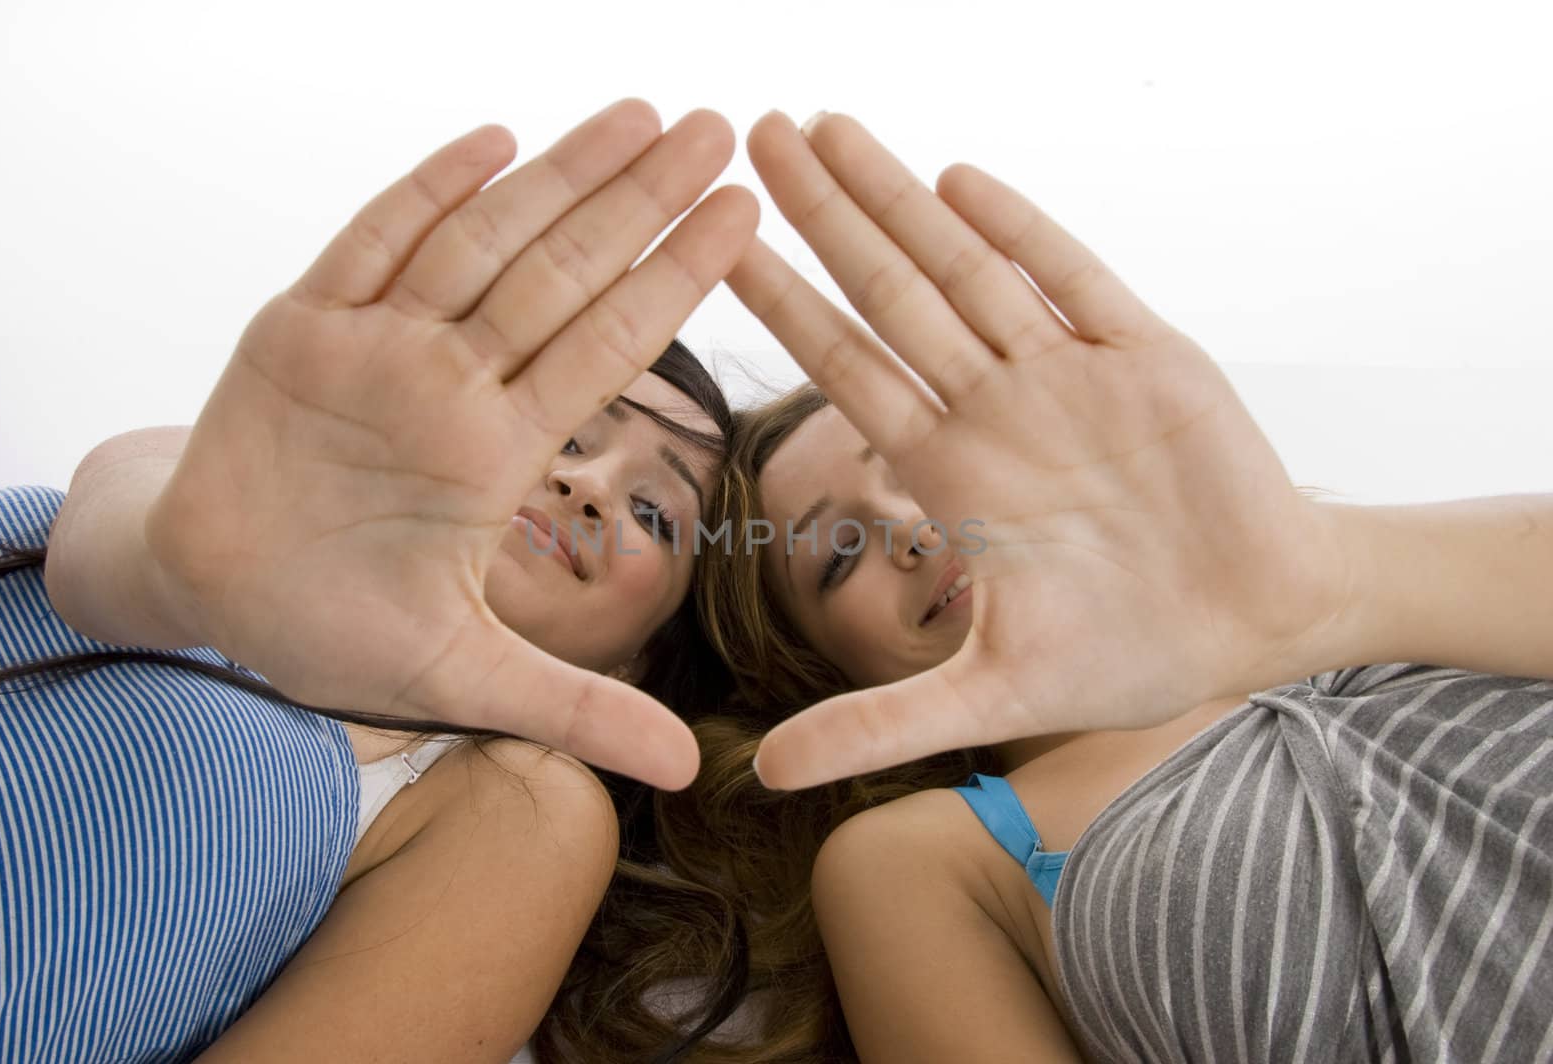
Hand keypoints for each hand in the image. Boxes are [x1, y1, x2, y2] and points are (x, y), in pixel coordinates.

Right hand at [146, 100, 756, 788]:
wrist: (214, 598)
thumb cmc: (336, 632)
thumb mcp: (465, 681)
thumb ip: (577, 710)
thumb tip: (689, 772)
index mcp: (497, 451)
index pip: (607, 349)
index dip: (675, 283)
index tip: (747, 219)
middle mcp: (451, 385)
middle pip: (562, 275)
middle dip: (640, 203)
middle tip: (724, 130)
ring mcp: (377, 349)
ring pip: (482, 244)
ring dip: (557, 179)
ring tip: (642, 116)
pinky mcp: (296, 329)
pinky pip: (366, 248)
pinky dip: (423, 194)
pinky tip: (492, 141)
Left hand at [728, 112, 1352, 788]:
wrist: (1260, 621)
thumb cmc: (1130, 654)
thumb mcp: (991, 697)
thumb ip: (878, 726)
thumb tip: (762, 777)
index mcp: (950, 471)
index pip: (844, 368)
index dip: (781, 304)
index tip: (715, 243)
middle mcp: (993, 407)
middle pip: (887, 294)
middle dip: (823, 217)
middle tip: (750, 134)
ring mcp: (1064, 373)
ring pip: (964, 270)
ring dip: (898, 200)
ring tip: (827, 127)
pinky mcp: (1144, 354)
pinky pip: (1071, 279)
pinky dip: (1018, 232)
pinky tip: (957, 180)